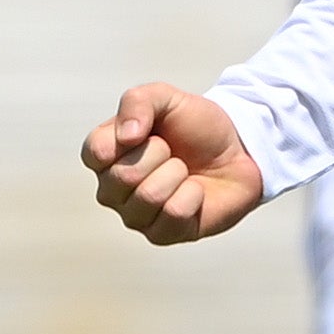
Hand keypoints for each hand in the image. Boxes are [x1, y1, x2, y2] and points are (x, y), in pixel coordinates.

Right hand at [86, 83, 266, 243]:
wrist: (238, 151)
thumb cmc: (195, 126)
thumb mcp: (166, 98)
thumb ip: (137, 102)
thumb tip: (126, 136)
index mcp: (105, 155)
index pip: (95, 152)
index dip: (127, 138)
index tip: (149, 130)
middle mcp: (112, 189)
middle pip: (123, 176)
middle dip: (159, 154)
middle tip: (172, 150)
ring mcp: (134, 215)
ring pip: (149, 197)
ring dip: (177, 174)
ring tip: (184, 169)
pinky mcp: (161, 235)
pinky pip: (173, 214)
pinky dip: (193, 196)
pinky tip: (196, 191)